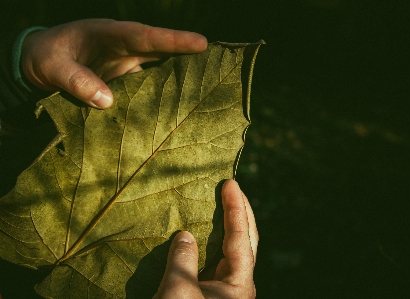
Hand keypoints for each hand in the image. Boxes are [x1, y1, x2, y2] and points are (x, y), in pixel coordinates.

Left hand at [21, 19, 206, 108]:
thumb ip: (75, 80)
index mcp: (108, 34)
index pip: (145, 36)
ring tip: (209, 85)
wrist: (36, 64)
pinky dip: (164, 93)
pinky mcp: (125, 80)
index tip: (201, 43)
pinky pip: (149, 85)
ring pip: (160, 67)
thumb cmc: (43, 58)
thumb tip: (107, 101)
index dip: (173, 40)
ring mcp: (126, 64)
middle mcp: (123, 47)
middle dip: (190, 53)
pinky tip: (178, 106)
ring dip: (182, 74)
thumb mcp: (52, 66)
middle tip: (221, 61)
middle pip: (162, 49)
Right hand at [153, 180, 257, 298]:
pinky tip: (197, 232)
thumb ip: (183, 259)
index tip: (230, 184)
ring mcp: (223, 290)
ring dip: (223, 226)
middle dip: (238, 213)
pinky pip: (212, 261)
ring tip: (216, 203)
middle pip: (243, 240)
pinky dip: (207, 242)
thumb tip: (185, 236)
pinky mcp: (207, 294)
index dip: (235, 208)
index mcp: (239, 283)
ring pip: (228, 251)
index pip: (240, 237)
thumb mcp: (179, 289)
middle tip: (230, 187)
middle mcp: (236, 284)